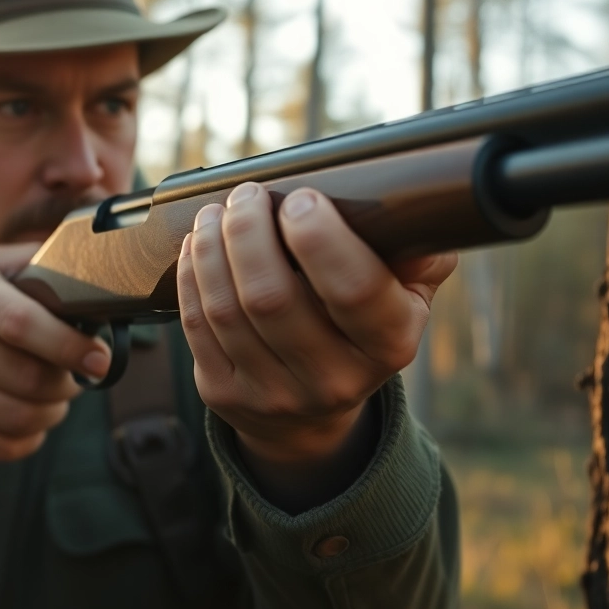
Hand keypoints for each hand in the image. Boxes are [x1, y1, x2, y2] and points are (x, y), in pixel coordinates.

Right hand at [0, 243, 109, 461]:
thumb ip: (39, 261)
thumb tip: (101, 264)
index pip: (23, 323)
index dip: (70, 346)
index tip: (101, 360)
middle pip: (29, 378)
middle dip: (68, 383)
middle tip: (77, 376)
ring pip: (21, 418)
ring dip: (54, 412)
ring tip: (55, 397)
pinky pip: (3, 447)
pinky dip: (30, 439)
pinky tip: (30, 420)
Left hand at [177, 182, 455, 465]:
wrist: (313, 414)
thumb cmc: (359, 327)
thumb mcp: (405, 296)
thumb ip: (415, 255)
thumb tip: (406, 212)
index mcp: (388, 346)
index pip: (354, 291)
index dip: (321, 239)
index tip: (301, 198)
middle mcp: (333, 379)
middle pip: (273, 297)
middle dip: (249, 232)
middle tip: (247, 195)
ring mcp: (275, 394)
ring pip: (227, 310)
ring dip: (213, 248)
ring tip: (216, 213)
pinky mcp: (226, 395)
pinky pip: (198, 326)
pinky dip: (193, 276)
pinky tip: (197, 246)